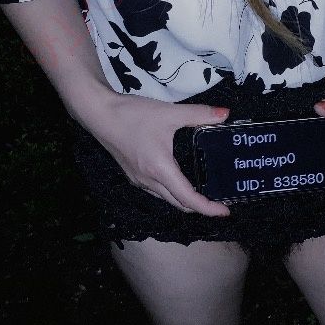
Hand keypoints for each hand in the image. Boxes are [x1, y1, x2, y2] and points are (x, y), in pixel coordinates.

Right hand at [81, 92, 231, 216]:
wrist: (98, 113)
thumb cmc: (132, 114)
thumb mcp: (169, 112)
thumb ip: (199, 114)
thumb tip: (225, 114)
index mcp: (160, 170)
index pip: (188, 199)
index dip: (208, 208)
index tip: (226, 211)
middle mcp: (149, 181)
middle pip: (178, 203)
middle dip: (200, 207)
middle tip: (219, 201)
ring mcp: (138, 180)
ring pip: (167, 198)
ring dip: (185, 200)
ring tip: (204, 192)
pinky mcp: (133, 175)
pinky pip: (156, 191)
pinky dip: (172, 191)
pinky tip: (180, 180)